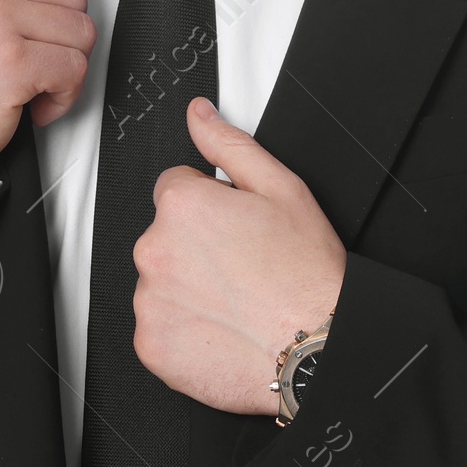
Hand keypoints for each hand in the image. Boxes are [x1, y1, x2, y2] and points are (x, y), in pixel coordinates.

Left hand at [131, 97, 346, 415]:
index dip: (212, 206)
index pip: (176, 188)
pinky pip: (159, 327)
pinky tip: (223, 327)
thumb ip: (229, 144)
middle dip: (197, 246)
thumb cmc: (306, 276)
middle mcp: (155, 250)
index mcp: (182, 205)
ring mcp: (149, 301)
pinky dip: (184, 329)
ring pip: (162, 281)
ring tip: (237, 300)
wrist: (317, 351)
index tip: (237, 229)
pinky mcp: (151, 345)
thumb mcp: (281, 189)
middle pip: (166, 235)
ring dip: (188, 287)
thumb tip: (199, 115)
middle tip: (243, 266)